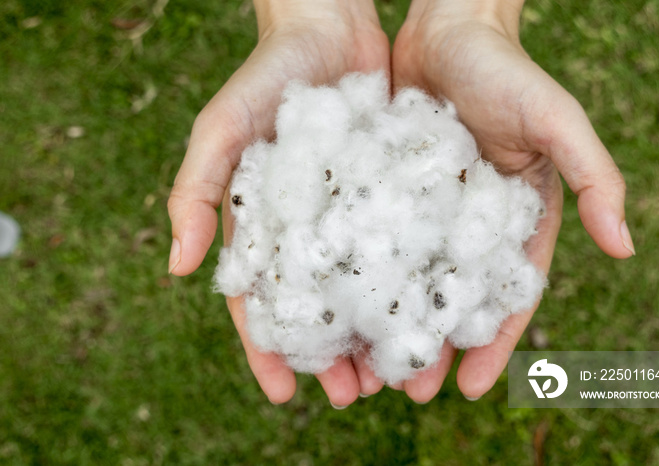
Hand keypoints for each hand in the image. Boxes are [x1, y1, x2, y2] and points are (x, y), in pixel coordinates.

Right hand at [167, 0, 389, 405]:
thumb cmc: (266, 77)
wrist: (330, 28)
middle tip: (356, 396)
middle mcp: (310, 232)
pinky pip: (406, 247)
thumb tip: (178, 267)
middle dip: (333, 356)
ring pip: (367, 289)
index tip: (287, 393)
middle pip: (321, 309)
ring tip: (399, 375)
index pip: (261, 302)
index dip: (270, 350)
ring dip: (378, 333)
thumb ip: (195, 192)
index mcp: (264, 228)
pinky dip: (415, 284)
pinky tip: (432, 314)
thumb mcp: (221, 129)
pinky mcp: (394, 195)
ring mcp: (353, 217)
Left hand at [391, 0, 634, 401]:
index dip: (492, 342)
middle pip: (450, 298)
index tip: (472, 388)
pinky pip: (371, 241)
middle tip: (409, 393)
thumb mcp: (556, 119)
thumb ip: (595, 176)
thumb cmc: (506, 70)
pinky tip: (338, 308)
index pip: (506, 294)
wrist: (446, 27)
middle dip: (433, 346)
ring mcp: (424, 210)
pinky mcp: (384, 191)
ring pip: (405, 281)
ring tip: (367, 369)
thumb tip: (626, 247)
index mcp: (514, 219)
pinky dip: (359, 277)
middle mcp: (468, 223)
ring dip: (390, 325)